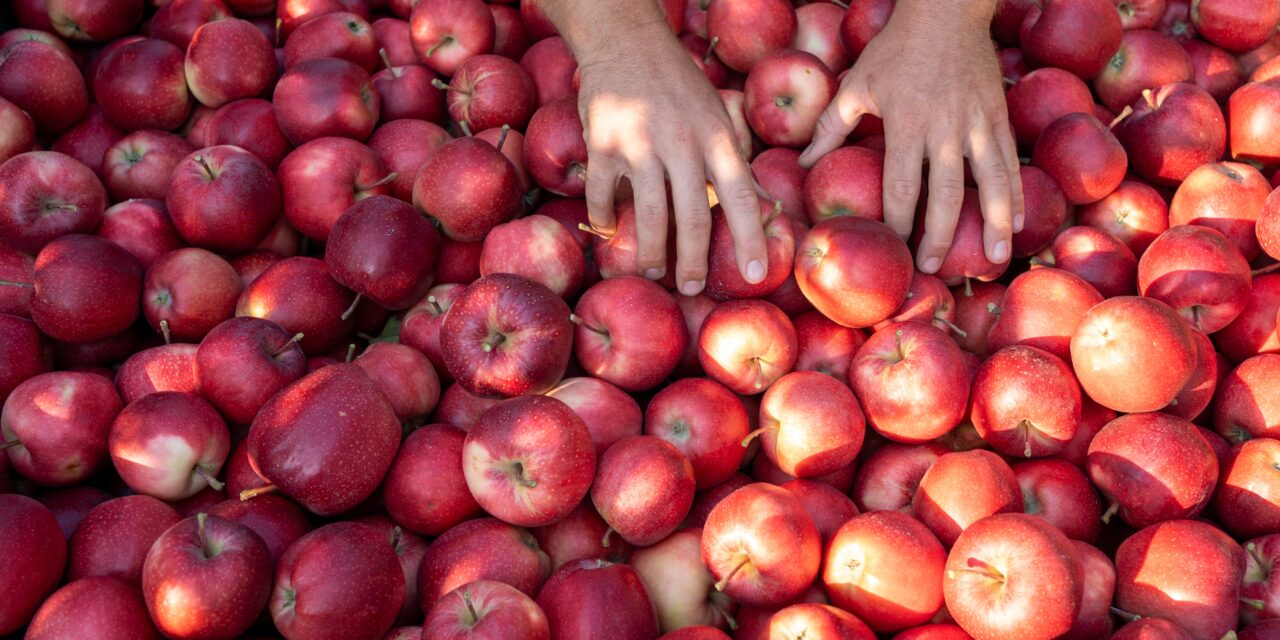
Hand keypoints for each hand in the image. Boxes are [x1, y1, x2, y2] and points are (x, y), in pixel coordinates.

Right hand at [574, 21, 766, 295]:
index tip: (756, 274)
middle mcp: (683, 142)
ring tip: (653, 270)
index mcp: (717, 137)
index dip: (750, 239)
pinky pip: (603, 193)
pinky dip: (605, 218)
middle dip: (693, 261)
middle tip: (692, 289)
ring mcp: (641, 143)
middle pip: (693, 216)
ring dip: (651, 251)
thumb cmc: (680, 85)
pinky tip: (609, 232)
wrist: (627, 40)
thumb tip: (766, 205)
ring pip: (649, 214)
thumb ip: (736, 161)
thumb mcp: (718, 115)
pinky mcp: (603, 143)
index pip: (741, 196)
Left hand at [799, 2, 1023, 273]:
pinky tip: (1018, 220)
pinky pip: (1009, 160)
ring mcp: (975, 123)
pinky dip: (1015, 192)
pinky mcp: (998, 115)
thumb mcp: (857, 85)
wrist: (947, 9)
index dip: (897, 224)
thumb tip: (799, 162)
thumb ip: (829, 127)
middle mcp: (943, 129)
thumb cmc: (896, 49)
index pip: (901, 187)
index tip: (892, 251)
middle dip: (941, 236)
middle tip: (934, 268)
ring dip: (994, 223)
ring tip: (997, 259)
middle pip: (945, 194)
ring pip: (989, 181)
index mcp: (905, 124)